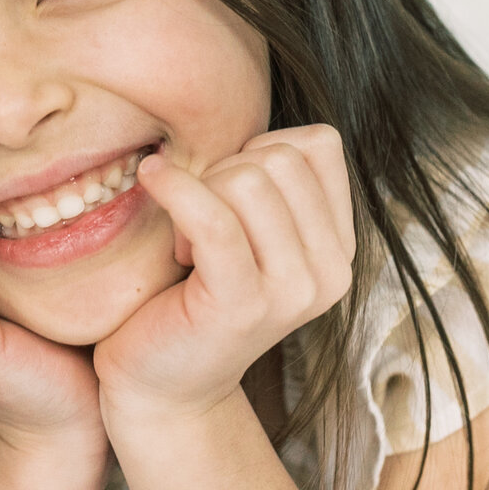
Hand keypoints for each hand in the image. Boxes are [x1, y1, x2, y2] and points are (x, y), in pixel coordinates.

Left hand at [93, 126, 355, 428]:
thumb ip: (265, 183)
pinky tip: (151, 182)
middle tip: (196, 222)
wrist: (159, 385)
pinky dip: (176, 188)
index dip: (261, 151)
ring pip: (250, 178)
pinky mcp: (241, 303)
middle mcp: (330, 272)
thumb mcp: (244, 233)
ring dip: (201, 192)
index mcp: (337, 249)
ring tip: (184, 240)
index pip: (320, 144)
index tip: (226, 198)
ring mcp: (292, 291)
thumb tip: (243, 103)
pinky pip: (214, 216)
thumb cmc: (188, 296)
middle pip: (282, 156)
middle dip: (226, 171)